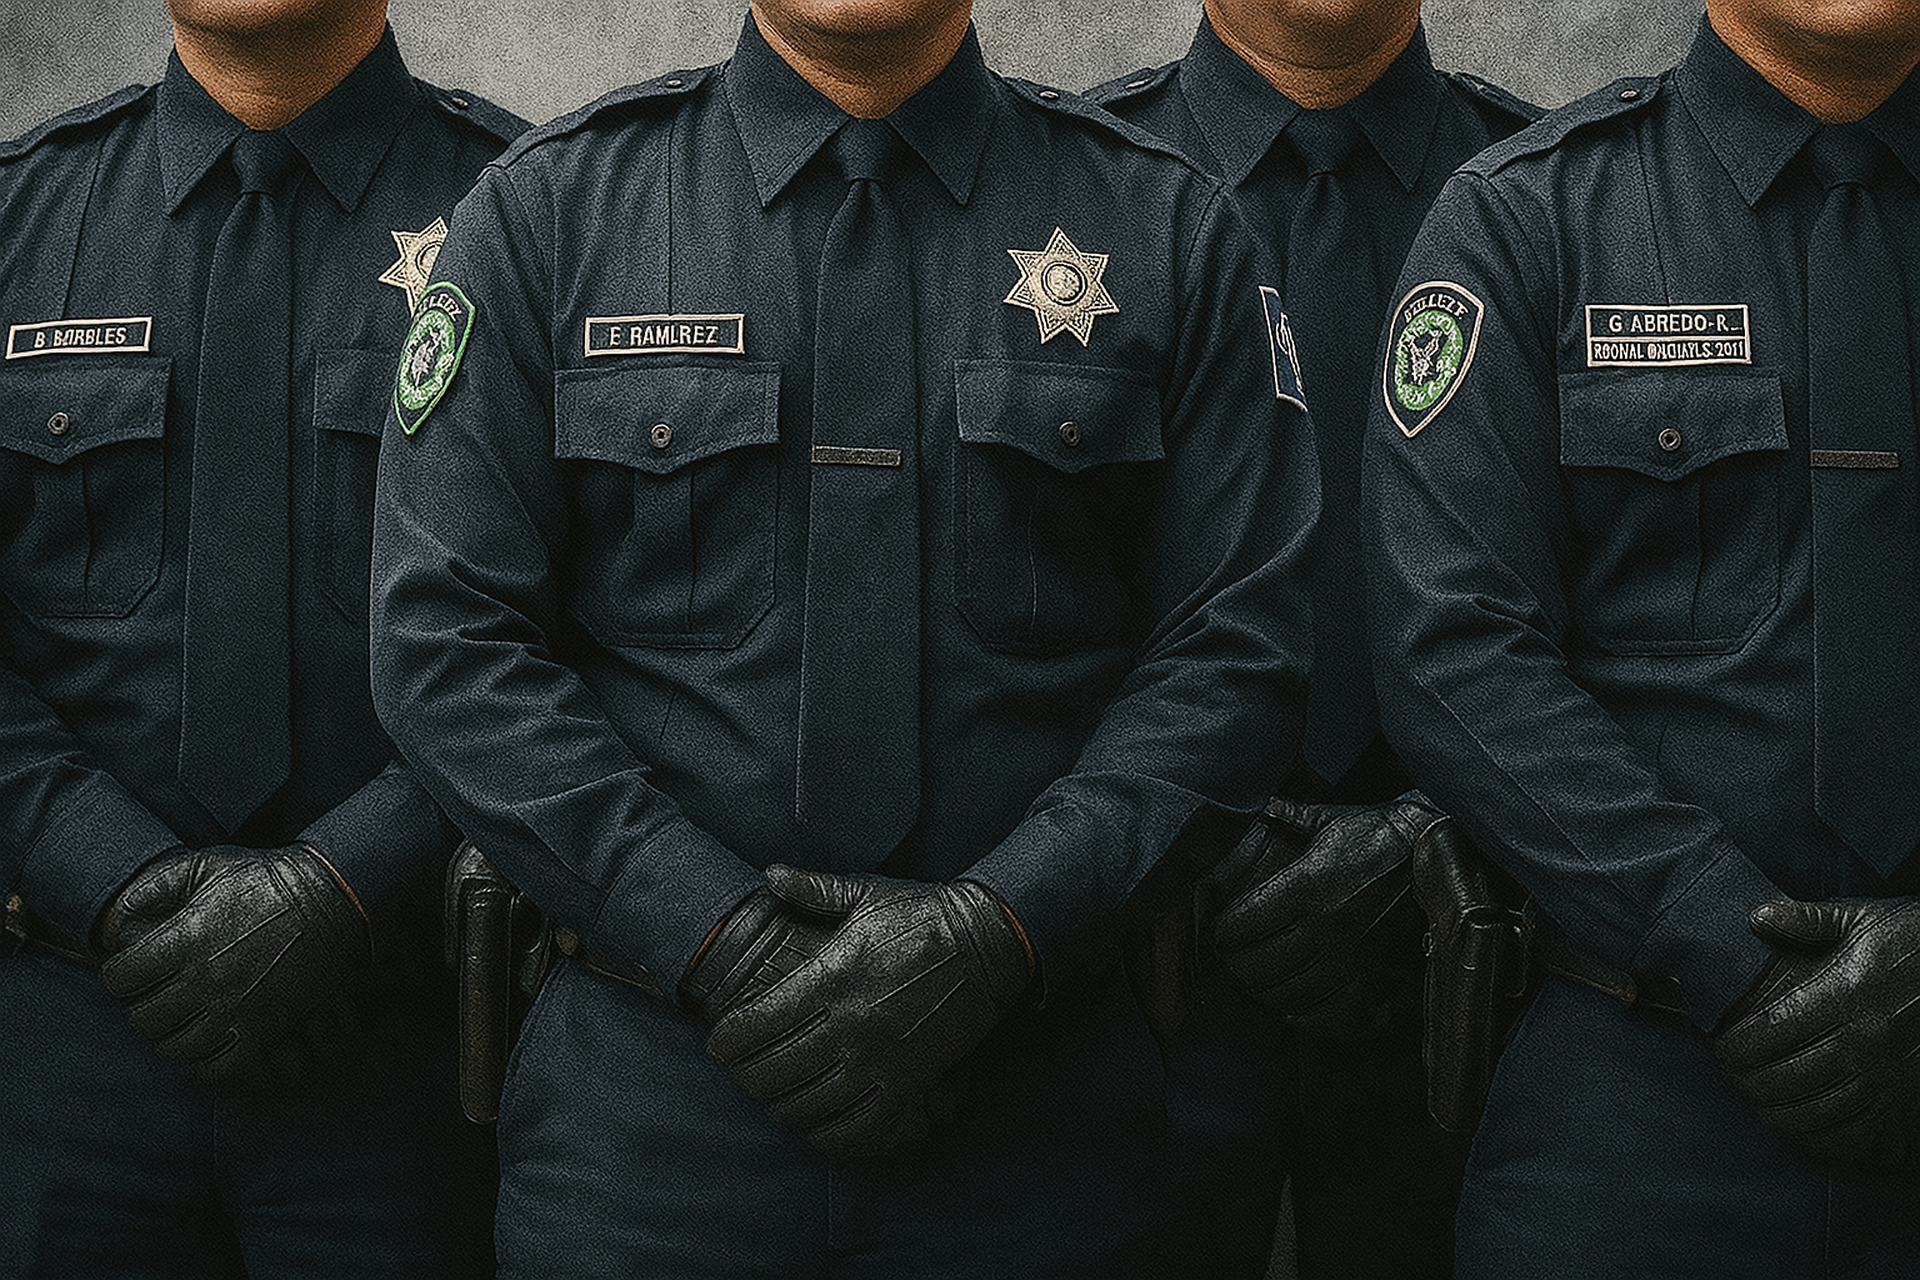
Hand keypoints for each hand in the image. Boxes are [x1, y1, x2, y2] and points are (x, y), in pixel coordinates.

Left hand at [98, 843, 372, 1089]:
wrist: (332, 896)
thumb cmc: (266, 879)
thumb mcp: (208, 865)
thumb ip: (156, 884)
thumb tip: (121, 915)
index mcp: (184, 939)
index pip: (120, 978)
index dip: (121, 975)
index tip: (136, 971)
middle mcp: (204, 979)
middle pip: (144, 1019)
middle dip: (144, 1008)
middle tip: (158, 997)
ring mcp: (235, 1008)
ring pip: (176, 1047)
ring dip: (171, 1037)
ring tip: (182, 1021)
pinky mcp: (265, 1028)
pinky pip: (218, 1067)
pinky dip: (205, 1063)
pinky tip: (208, 1043)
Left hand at [705, 866, 1032, 1159]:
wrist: (989, 941)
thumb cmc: (923, 913)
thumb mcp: (866, 892)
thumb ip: (813, 888)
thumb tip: (769, 874)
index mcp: (831, 976)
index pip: (755, 1026)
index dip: (725, 1042)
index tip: (718, 1042)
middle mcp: (850, 1023)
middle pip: (772, 1073)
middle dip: (746, 1078)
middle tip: (741, 1071)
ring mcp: (880, 1058)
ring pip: (808, 1107)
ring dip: (781, 1108)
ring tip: (773, 1097)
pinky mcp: (909, 1082)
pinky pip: (858, 1129)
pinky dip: (829, 1136)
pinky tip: (818, 1125)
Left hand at [1211, 793, 1431, 1038]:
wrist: (1449, 862)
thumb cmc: (1384, 837)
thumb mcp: (1332, 818)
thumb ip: (1289, 817)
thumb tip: (1264, 810)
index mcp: (1306, 888)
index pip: (1237, 928)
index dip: (1221, 931)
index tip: (1222, 928)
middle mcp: (1325, 932)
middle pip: (1253, 968)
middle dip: (1237, 963)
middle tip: (1238, 955)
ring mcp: (1353, 966)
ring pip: (1283, 997)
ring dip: (1266, 990)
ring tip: (1265, 976)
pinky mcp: (1379, 989)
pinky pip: (1325, 1021)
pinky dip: (1303, 1017)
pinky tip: (1296, 1002)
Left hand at [1713, 895, 1919, 1165]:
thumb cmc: (1919, 944)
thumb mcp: (1867, 918)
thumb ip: (1809, 918)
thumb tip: (1757, 917)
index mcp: (1847, 993)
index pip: (1771, 1029)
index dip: (1735, 1045)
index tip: (1721, 1047)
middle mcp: (1867, 1038)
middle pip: (1786, 1076)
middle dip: (1748, 1081)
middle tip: (1733, 1077)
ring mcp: (1890, 1074)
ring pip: (1817, 1111)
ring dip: (1778, 1113)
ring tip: (1759, 1102)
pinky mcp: (1909, 1099)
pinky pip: (1859, 1134)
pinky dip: (1823, 1139)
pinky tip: (1802, 1129)